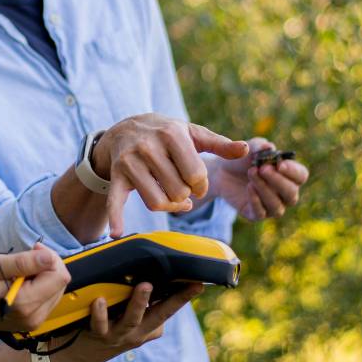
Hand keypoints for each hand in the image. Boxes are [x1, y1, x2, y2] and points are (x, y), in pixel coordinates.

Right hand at [0, 244, 70, 332]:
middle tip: (25, 257)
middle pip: (60, 283)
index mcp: (25, 303)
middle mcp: (34, 317)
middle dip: (48, 265)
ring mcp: (33, 322)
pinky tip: (21, 281)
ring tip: (20, 270)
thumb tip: (49, 257)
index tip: (31, 249)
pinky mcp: (31, 322)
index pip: (59, 276)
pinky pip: (47, 299)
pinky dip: (39, 286)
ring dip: (43, 275)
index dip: (49, 257)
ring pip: (56, 290)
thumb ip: (21, 263)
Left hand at [54, 282, 203, 361]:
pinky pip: (100, 324)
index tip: (200, 283)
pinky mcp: (98, 336)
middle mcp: (137, 333)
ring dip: (139, 303)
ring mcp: (118, 335)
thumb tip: (146, 270)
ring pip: (132, 320)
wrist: (78, 355)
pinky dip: (100, 313)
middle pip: (160, 316)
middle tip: (188, 284)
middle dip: (175, 301)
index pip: (169, 309)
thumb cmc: (106, 325)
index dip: (185, 297)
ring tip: (145, 286)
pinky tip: (100, 300)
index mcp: (147, 326)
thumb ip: (139, 301)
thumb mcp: (128, 317)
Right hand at [93, 114, 248, 236]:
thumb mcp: (192, 133)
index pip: (196, 175)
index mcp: (171, 134)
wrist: (127, 128)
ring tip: (173, 200)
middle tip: (183, 188)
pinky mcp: (116, 175)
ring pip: (156, 201)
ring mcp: (130, 162)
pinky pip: (116, 200)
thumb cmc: (167, 134)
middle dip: (185, 195)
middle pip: (178, 191)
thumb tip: (245, 150)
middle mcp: (148, 146)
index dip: (201, 186)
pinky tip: (116, 233)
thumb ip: (219, 144)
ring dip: (169, 206)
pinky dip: (116, 217)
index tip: (197, 183)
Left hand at [215, 137, 308, 220]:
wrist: (221, 171)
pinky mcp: (255, 214)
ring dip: (264, 189)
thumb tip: (268, 147)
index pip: (301, 176)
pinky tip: (249, 188)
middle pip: (291, 193)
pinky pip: (261, 213)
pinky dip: (256, 201)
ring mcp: (271, 206)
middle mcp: (284, 193)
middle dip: (278, 181)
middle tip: (263, 169)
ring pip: (277, 206)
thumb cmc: (242, 159)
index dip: (293, 171)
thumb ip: (259, 146)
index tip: (280, 164)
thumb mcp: (248, 148)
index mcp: (289, 176)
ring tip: (251, 173)